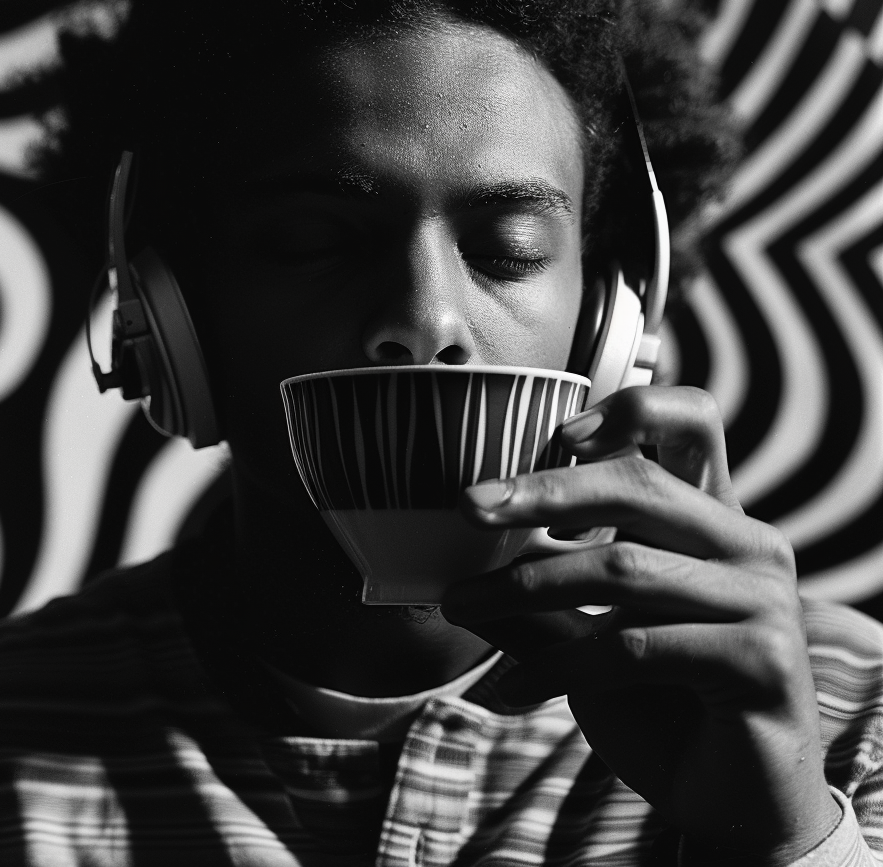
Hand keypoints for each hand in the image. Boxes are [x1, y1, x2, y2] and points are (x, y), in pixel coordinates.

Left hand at [441, 386, 840, 864]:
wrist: (725, 801)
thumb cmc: (653, 702)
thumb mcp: (584, 636)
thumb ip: (534, 593)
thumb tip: (448, 566)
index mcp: (711, 518)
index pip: (694, 422)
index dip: (631, 410)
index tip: (556, 435)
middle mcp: (747, 543)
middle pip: (638, 485)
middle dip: (543, 494)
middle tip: (468, 508)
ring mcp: (762, 599)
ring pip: (621, 567)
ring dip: (525, 587)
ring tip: (462, 608)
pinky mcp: (761, 659)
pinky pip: (633, 645)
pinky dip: (559, 665)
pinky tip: (513, 691)